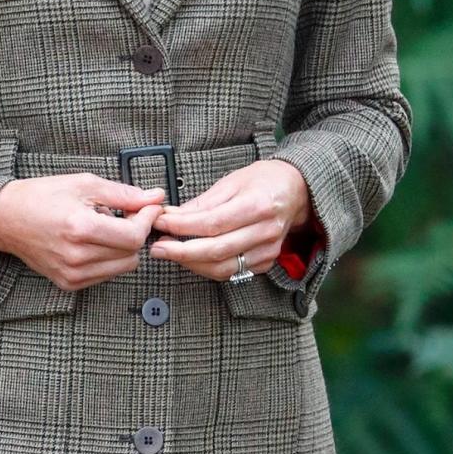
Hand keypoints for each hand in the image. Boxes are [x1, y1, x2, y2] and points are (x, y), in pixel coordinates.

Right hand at [0, 174, 166, 289]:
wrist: (6, 218)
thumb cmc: (41, 197)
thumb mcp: (84, 184)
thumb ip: (124, 194)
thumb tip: (154, 197)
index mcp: (80, 228)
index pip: (133, 237)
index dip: (147, 220)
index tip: (148, 207)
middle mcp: (76, 256)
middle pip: (132, 253)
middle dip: (136, 231)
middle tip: (125, 214)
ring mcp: (72, 273)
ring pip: (123, 267)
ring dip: (123, 247)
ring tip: (105, 227)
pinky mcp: (68, 283)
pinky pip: (106, 274)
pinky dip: (108, 258)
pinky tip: (94, 241)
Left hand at [148, 160, 312, 281]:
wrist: (296, 190)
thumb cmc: (263, 181)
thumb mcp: (231, 181)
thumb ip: (202, 203)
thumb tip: (171, 216)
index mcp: (258, 205)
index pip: (213, 223)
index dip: (182, 226)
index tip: (160, 223)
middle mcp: (266, 231)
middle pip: (216, 250)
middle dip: (181, 252)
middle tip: (157, 247)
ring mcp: (268, 250)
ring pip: (223, 268)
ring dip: (191, 263)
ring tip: (170, 253)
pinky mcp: (266, 262)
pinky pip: (232, 272)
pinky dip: (208, 268)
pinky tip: (193, 258)